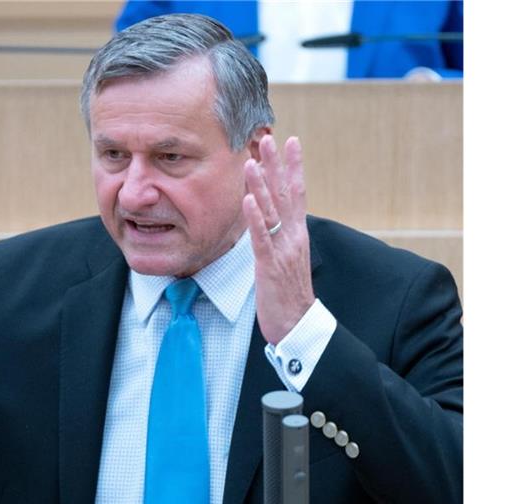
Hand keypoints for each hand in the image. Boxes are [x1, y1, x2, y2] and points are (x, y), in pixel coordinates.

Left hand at [242, 135, 313, 344]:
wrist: (297, 325)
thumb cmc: (288, 292)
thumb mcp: (285, 258)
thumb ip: (280, 235)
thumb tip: (269, 215)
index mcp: (297, 233)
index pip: (297, 192)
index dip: (294, 166)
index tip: (291, 140)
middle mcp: (293, 236)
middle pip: (286, 193)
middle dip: (277, 164)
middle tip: (270, 137)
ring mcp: (283, 250)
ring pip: (272, 211)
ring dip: (261, 184)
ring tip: (252, 160)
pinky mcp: (269, 265)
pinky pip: (262, 237)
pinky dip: (254, 217)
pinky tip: (248, 199)